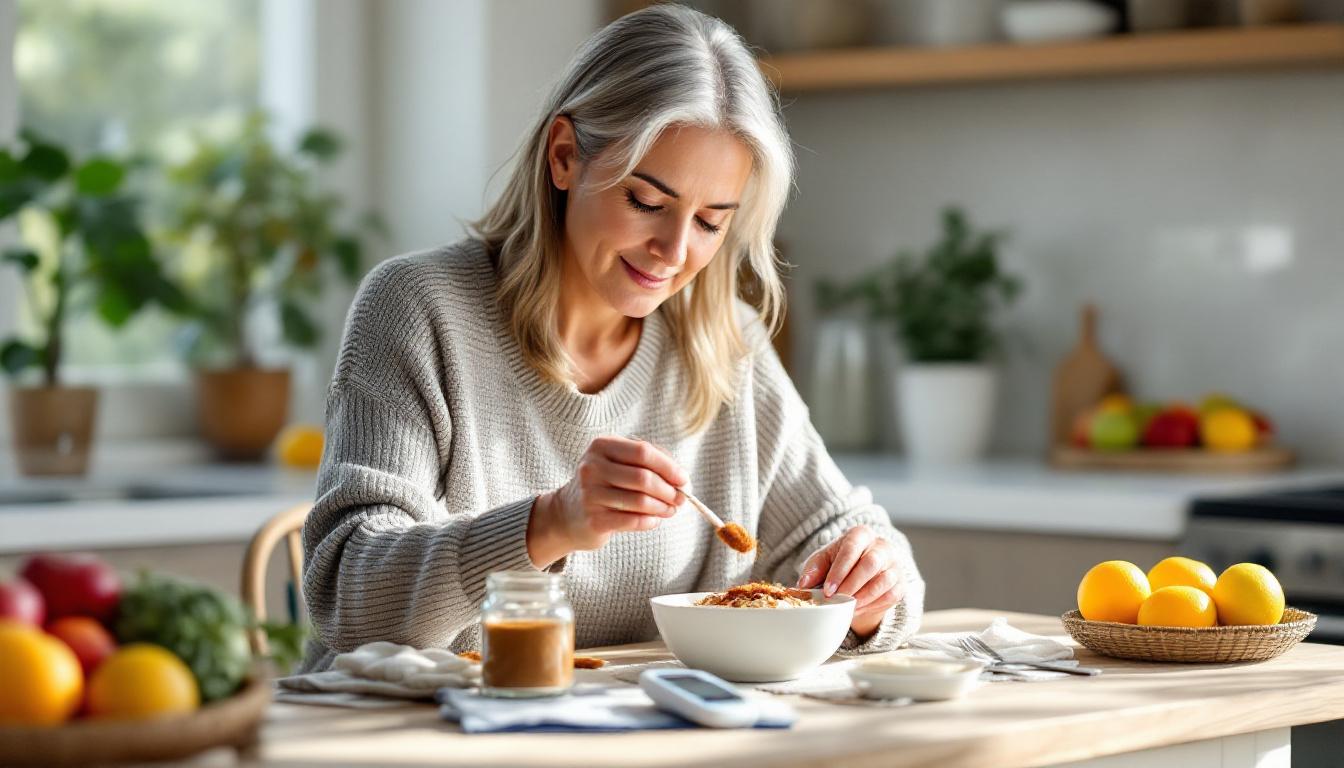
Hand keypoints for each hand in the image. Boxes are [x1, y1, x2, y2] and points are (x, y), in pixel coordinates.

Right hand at [527, 436, 686, 567]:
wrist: (567, 514)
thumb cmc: (604, 484)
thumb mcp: (619, 463)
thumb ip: (650, 463)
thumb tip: (682, 479)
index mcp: (601, 446)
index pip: (643, 452)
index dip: (669, 466)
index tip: (684, 479)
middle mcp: (592, 467)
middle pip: (644, 477)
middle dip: (669, 490)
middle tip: (681, 499)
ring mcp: (590, 494)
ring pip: (640, 501)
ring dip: (663, 508)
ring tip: (670, 510)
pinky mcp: (593, 520)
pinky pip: (633, 521)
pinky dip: (650, 521)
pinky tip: (654, 520)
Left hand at [796, 525, 904, 638]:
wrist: (862, 572)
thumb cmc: (839, 563)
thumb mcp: (823, 561)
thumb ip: (813, 570)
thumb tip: (803, 585)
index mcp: (861, 534)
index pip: (852, 548)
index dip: (840, 570)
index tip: (828, 590)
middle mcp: (882, 546)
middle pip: (871, 563)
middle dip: (852, 584)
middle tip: (837, 600)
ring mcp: (894, 565)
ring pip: (883, 581)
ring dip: (863, 597)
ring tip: (846, 608)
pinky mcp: (900, 583)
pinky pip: (890, 596)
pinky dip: (873, 606)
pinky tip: (858, 610)